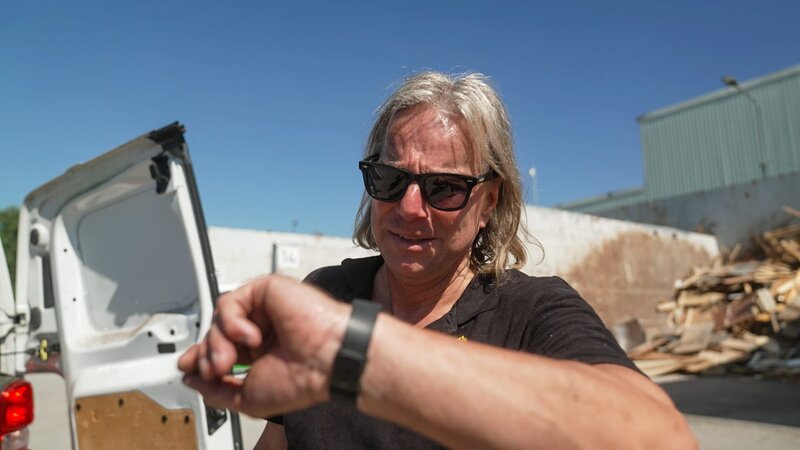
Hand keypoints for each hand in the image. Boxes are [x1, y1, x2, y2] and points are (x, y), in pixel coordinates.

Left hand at [177, 275, 349, 417]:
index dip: (201, 356)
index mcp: (258, 351)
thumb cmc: (301, 379)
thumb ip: (215, 389)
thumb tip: (191, 376)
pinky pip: (230, 301)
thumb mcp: (247, 397)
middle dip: (208, 354)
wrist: (326, 360)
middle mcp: (260, 328)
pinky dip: (232, 322)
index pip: (220, 347)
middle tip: (218, 369)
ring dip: (218, 341)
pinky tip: (251, 336)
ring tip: (233, 358)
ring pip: (219, 317)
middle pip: (215, 332)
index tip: (188, 367)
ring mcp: (263, 309)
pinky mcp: (266, 290)